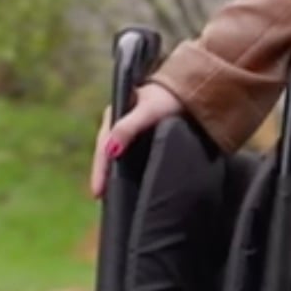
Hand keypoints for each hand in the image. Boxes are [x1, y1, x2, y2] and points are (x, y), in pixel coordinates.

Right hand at [90, 83, 184, 198]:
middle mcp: (119, 123)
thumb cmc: (170, 99)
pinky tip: (127, 184)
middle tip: (99, 199)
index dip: (100, 170)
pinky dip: (126, 171)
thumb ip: (128, 128)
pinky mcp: (141, 139)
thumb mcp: (148, 112)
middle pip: (107, 153)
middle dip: (103, 175)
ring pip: (117, 157)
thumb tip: (110, 152)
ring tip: (110, 197)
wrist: (193, 91)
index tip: (97, 192)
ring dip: (113, 175)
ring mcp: (129, 131)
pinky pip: (129, 157)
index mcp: (114, 114)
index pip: (103, 147)